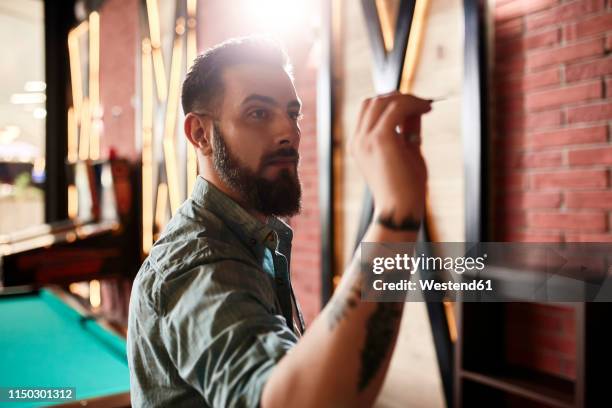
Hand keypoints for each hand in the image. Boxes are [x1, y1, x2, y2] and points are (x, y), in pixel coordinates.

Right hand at [350, 91, 430, 223]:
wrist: (401, 209)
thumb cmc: (405, 187)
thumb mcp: (406, 151)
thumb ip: (407, 130)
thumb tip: (416, 109)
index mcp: (359, 144)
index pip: (369, 110)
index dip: (391, 101)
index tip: (415, 105)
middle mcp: (358, 140)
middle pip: (372, 101)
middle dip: (398, 96)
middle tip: (421, 103)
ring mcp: (365, 139)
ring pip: (382, 101)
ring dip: (407, 99)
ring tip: (425, 106)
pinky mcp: (379, 139)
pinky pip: (395, 109)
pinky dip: (412, 104)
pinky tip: (426, 109)